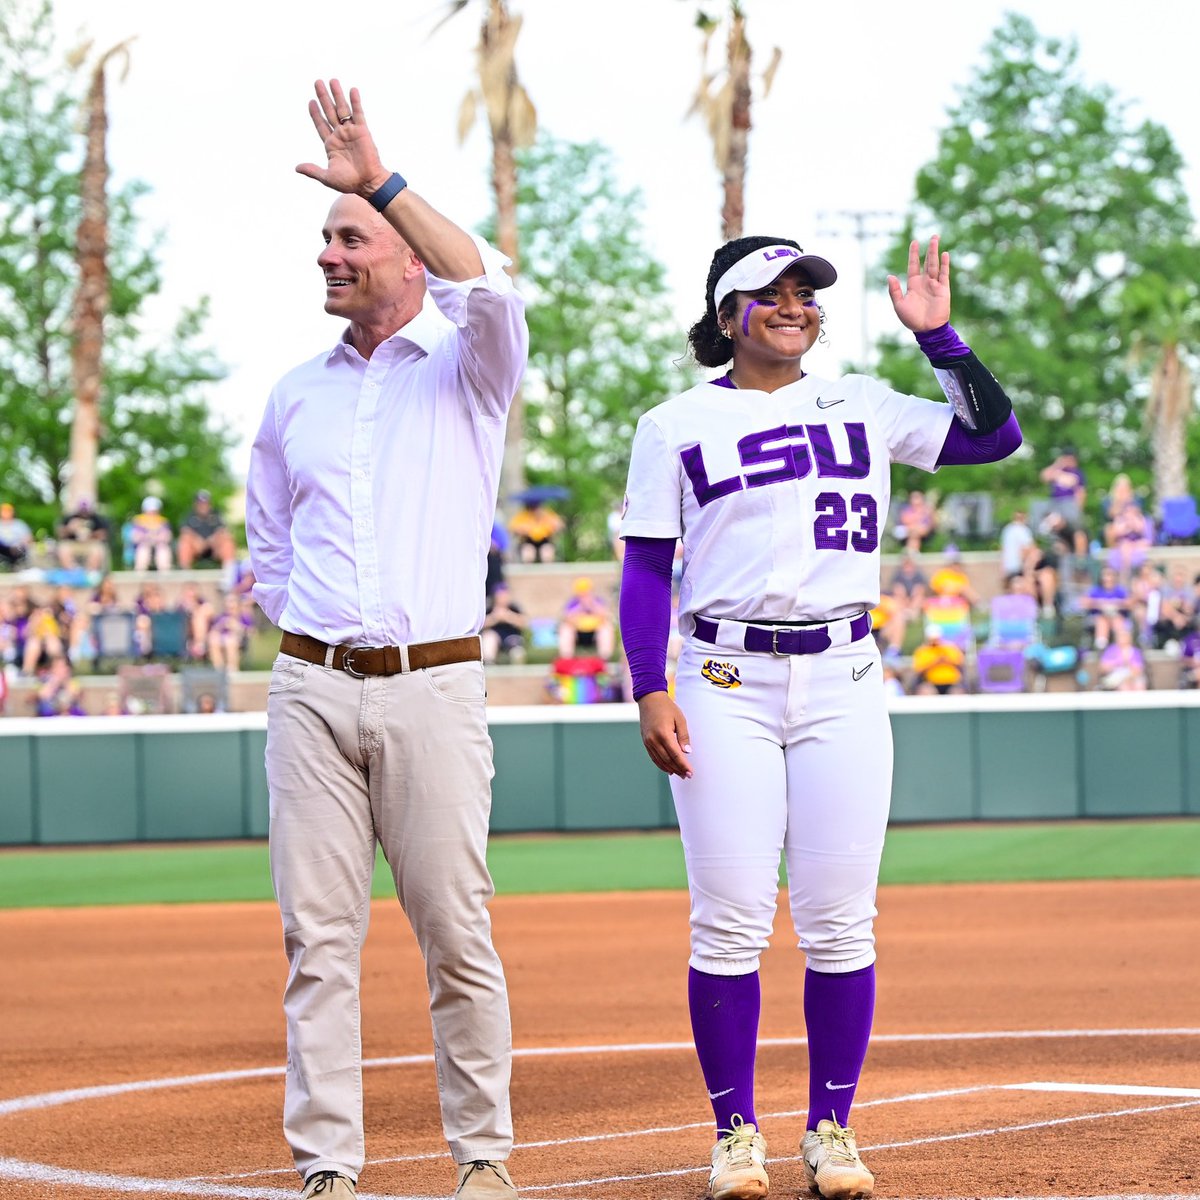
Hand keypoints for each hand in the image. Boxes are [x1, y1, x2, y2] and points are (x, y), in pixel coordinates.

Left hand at [296, 79, 390, 198]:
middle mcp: (340, 135)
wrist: (368, 184)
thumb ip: (313, 170)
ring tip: (332, 80)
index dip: (315, 113)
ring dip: (337, 95)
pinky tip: (352, 90)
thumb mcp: (327, 177)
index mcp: (331, 144)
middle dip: (323, 97)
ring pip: (342, 109)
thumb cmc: (349, 183)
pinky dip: (355, 102)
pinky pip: (358, 113)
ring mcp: (351, 132)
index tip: (310, 101)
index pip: (321, 124)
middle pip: (330, 112)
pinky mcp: (363, 131)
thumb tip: (296, 168)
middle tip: (317, 82)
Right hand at [637, 691, 692, 778]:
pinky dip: (661, 764)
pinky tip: (669, 769)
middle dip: (679, 769)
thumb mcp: (680, 719)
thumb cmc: (667, 707)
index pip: (675, 754)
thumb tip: (687, 752)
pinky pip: (653, 757)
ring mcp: (648, 741)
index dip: (683, 765)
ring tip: (680, 774)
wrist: (649, 699)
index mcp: (664, 733)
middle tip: (687, 776)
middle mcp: (654, 740)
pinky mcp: (645, 741)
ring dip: (670, 769)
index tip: (690, 773)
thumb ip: (683, 736)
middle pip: (668, 760)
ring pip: (660, 760)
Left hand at [887, 236, 950, 331]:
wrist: (927, 330)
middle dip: (929, 249)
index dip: (914, 254)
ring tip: (936, 239)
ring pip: (935, 264)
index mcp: (913, 285)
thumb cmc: (911, 319)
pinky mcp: (943, 289)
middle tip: (933, 236)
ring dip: (936, 252)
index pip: (913, 266)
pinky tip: (945, 254)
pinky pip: (944, 274)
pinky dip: (944, 264)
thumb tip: (889, 276)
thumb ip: (894, 291)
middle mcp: (924, 282)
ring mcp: (934, 285)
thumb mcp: (899, 305)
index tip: (915, 242)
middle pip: (927, 262)